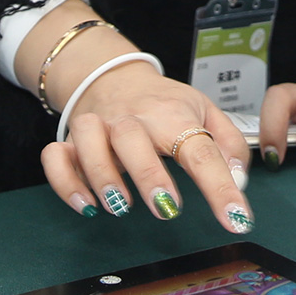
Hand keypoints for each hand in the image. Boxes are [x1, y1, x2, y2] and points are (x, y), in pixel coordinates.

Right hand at [39, 61, 253, 233]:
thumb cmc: (164, 104)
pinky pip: (56, 156)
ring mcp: (97, 128)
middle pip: (133, 137)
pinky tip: (85, 206)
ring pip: (89, 141)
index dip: (220, 186)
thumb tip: (239, 180)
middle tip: (167, 209)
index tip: (236, 218)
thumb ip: (229, 143)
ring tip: (120, 207)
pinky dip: (65, 181)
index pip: (200, 149)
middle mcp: (131, 118)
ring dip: (102, 175)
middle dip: (148, 174)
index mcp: (172, 115)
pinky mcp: (70, 141)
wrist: (115, 76)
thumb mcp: (206, 111)